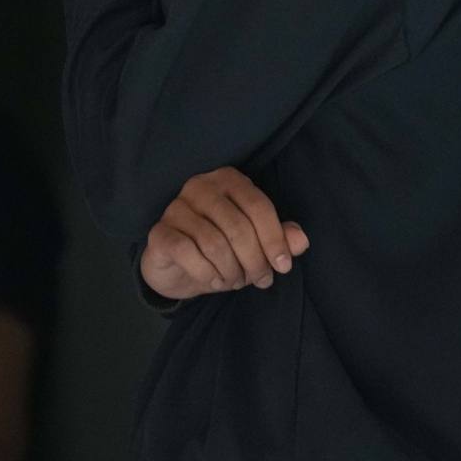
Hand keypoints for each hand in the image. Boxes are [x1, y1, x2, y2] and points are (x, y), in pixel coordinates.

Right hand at [140, 167, 307, 300]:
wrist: (179, 267)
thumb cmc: (224, 249)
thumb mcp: (256, 245)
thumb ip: (280, 239)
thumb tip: (301, 241)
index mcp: (228, 180)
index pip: (258, 206)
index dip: (275, 240)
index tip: (283, 267)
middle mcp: (199, 186)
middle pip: (238, 227)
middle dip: (255, 261)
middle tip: (260, 280)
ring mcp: (175, 208)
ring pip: (215, 244)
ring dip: (232, 271)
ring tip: (235, 280)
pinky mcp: (159, 232)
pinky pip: (189, 254)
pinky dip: (207, 274)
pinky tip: (214, 280)